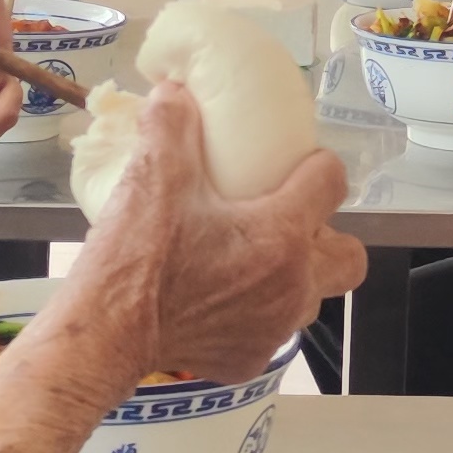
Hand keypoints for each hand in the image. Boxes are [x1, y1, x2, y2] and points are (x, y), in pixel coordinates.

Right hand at [0, 84, 364, 452]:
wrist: (104, 336)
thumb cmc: (136, 258)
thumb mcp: (152, 176)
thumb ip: (171, 123)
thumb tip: (176, 92)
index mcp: (281, 234)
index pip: (332, 183)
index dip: (317, 165)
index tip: (297, 164)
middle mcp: (292, 285)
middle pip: (348, 255)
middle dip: (327, 234)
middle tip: (287, 220)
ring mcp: (273, 328)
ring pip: (311, 296)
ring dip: (293, 275)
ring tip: (250, 259)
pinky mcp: (249, 360)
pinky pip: (270, 329)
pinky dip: (254, 313)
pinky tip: (219, 299)